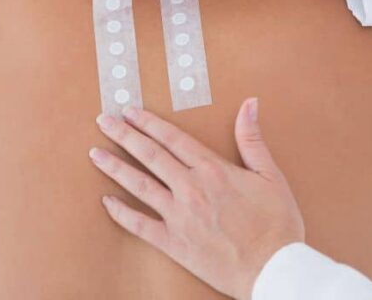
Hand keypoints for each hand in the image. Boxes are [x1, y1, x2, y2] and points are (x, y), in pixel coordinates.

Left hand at [89, 99, 304, 299]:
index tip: (130, 112)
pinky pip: (140, 225)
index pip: (173, 139)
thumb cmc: (276, 223)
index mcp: (213, 169)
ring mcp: (179, 216)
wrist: (273, 268)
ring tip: (95, 153)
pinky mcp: (173, 243)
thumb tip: (249, 103)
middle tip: (103, 121)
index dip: (149, 123)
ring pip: (139, 185)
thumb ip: (252, 139)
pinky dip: (121, 213)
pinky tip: (106, 201)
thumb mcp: (270, 175)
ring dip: (115, 167)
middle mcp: (190, 188)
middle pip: (150, 155)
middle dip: (124, 135)